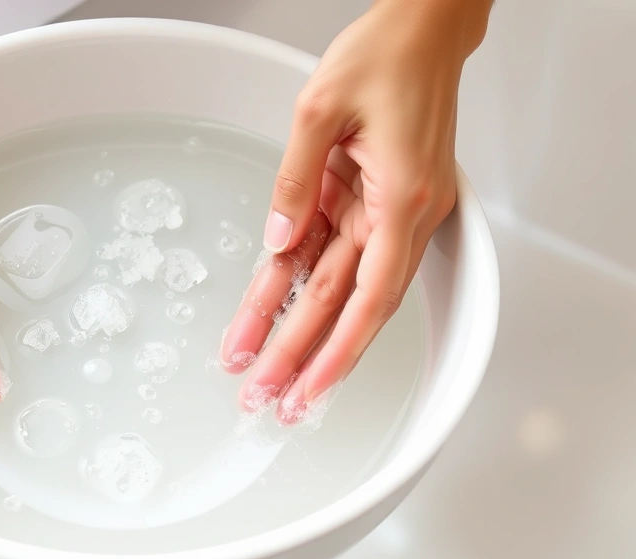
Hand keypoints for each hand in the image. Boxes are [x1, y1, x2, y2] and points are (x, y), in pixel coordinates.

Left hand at [221, 0, 491, 422]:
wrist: (421, 29)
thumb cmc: (386, 55)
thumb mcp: (320, 108)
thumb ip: (294, 180)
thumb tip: (277, 240)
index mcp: (400, 199)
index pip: (364, 297)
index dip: (333, 351)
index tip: (305, 388)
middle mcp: (401, 215)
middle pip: (342, 303)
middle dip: (300, 355)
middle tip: (266, 397)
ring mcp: (389, 211)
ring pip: (335, 286)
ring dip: (299, 331)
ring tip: (261, 371)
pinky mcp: (373, 201)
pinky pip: (332, 253)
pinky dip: (301, 286)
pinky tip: (274, 316)